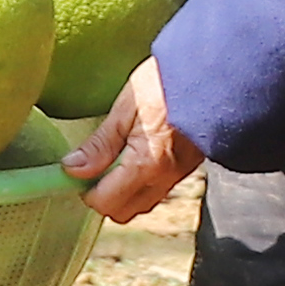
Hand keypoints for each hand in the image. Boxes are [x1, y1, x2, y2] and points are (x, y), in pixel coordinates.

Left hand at [66, 58, 203, 227]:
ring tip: (114, 159)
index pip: (105, 202)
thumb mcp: (126, 107)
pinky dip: (140, 184)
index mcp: (146, 165)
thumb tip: (72, 168)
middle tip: (93, 167)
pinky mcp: (186, 168)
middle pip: (123, 212)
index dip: (85, 190)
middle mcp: (164, 178)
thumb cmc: (167, 83)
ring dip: (122, 191)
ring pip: (141, 204)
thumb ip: (100, 144)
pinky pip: (157, 190)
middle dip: (103, 196)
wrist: (212, 73)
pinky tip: (135, 155)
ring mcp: (178, 176)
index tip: (76, 170)